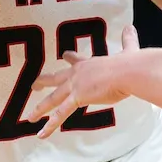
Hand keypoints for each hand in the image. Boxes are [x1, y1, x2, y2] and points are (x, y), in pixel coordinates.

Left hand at [27, 25, 142, 137]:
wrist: (129, 72)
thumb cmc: (131, 64)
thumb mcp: (129, 51)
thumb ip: (128, 40)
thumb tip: (131, 27)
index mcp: (90, 63)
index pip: (76, 59)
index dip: (69, 58)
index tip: (64, 55)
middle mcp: (78, 73)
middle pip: (56, 78)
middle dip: (43, 81)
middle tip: (34, 84)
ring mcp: (75, 85)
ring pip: (52, 99)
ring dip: (40, 108)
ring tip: (30, 117)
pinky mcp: (77, 98)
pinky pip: (60, 115)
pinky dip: (50, 125)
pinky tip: (40, 134)